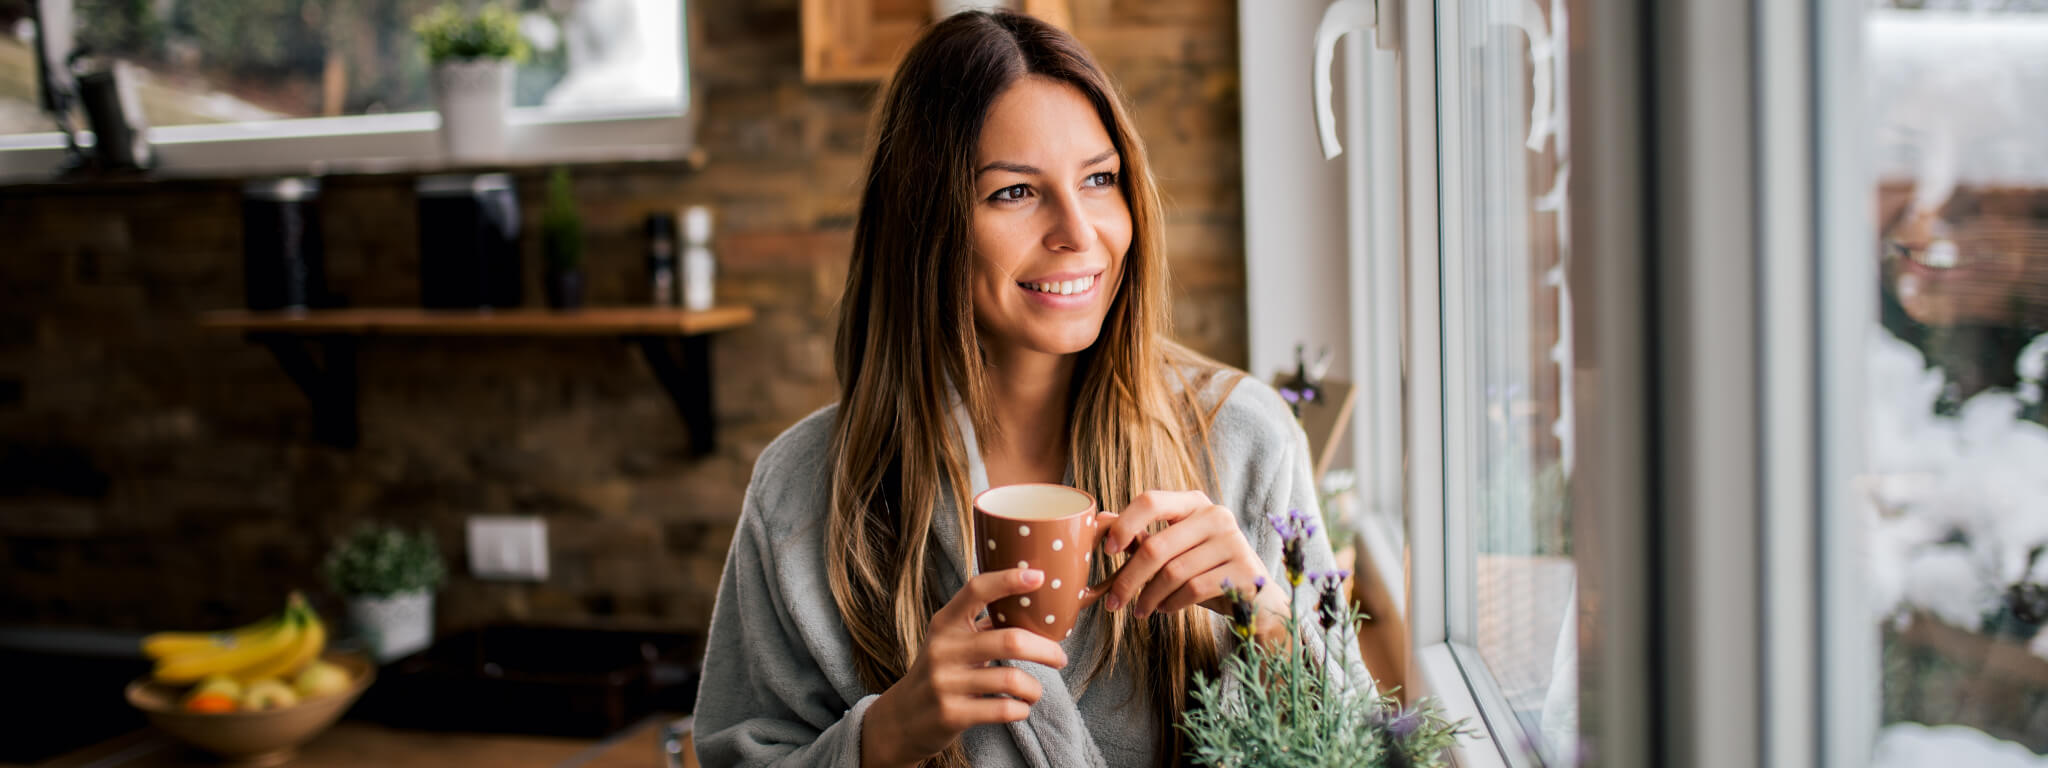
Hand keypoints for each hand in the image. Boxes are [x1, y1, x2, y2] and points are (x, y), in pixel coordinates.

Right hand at [861, 568, 1068, 767]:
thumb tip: (1033, 605)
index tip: (1039, 576)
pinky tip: (1019, 707)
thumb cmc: (941, 673)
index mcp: (945, 623)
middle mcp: (943, 649)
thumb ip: (983, 625)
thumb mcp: (950, 642)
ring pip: (1012, 680)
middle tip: (1059, 658)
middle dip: (1045, 650)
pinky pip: (1004, 710)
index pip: (976, 590)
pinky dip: (1021, 709)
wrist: (902, 720)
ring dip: (1034, 688)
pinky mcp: (952, 715)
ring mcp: (945, 683)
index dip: (1009, 580)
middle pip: (1010, 641)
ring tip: (1034, 691)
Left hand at [1097, 490, 1288, 635]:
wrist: (1256, 599)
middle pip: (1157, 546)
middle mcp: (1216, 515)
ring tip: (1140, 610)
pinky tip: (1166, 609)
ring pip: (1173, 573)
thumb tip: (1101, 521)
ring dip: (1149, 597)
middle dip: (1129, 578)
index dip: (1124, 525)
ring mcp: (1233, 542)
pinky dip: (1172, 603)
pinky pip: (1194, 589)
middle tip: (1113, 603)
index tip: (1106, 551)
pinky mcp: (1245, 571)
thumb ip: (1142, 537)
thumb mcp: (1174, 551)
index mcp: (1194, 502)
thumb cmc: (1206, 570)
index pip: (1151, 500)